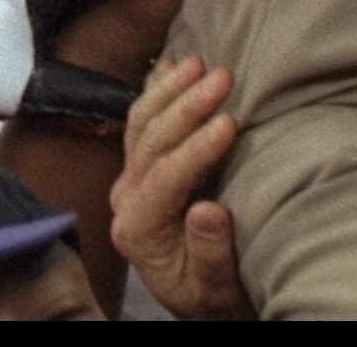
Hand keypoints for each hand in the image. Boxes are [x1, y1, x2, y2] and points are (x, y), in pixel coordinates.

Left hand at [113, 57, 254, 320]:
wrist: (199, 295)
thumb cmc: (214, 293)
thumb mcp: (218, 290)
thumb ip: (211, 256)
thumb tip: (207, 211)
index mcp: (139, 231)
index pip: (165, 178)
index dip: (196, 148)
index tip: (230, 123)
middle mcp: (125, 200)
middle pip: (150, 142)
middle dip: (186, 106)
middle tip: (222, 76)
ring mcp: (129, 179)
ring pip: (141, 123)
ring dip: (171, 89)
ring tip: (201, 61)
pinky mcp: (140, 166)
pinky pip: (141, 120)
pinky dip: (156, 88)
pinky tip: (172, 61)